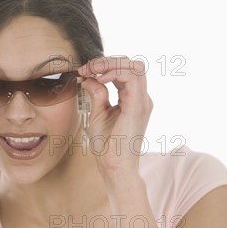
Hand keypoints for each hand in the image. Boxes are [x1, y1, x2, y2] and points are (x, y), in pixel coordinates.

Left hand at [79, 56, 152, 182]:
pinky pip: (132, 78)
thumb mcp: (98, 115)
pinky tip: (99, 79)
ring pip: (135, 66)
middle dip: (108, 61)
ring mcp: (142, 101)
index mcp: (133, 100)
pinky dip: (115, 73)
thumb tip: (89, 78)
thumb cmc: (107, 146)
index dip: (105, 66)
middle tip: (87, 68)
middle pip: (132, 64)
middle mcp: (141, 98)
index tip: (85, 71)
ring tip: (92, 71)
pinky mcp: (137, 106)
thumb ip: (96, 95)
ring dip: (111, 64)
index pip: (125, 71)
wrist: (114, 166)